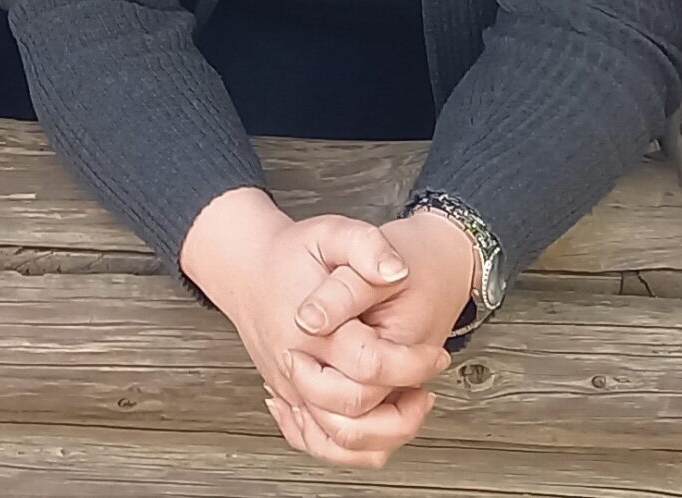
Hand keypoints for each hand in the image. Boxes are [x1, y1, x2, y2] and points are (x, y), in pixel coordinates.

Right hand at [180, 188, 448, 467]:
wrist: (245, 268)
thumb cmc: (290, 253)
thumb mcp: (330, 231)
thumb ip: (366, 245)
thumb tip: (395, 270)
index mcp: (308, 328)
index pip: (367, 363)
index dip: (413, 363)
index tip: (436, 354)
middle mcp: (294, 365)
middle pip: (352, 413)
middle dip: (402, 407)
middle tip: (425, 383)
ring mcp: (288, 388)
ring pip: (336, 440)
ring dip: (383, 434)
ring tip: (406, 406)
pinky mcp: (287, 400)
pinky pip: (317, 443)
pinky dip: (349, 449)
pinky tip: (376, 425)